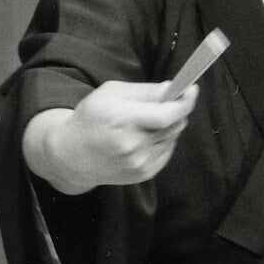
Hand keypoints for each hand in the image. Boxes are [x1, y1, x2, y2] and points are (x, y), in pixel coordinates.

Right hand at [23, 81, 198, 194]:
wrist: (71, 155)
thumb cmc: (91, 117)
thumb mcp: (112, 93)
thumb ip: (145, 91)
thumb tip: (174, 88)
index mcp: (121, 120)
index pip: (166, 115)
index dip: (184, 103)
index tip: (192, 89)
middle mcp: (131, 145)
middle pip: (174, 125)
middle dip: (177, 109)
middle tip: (169, 100)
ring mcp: (137, 163)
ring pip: (173, 137)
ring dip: (169, 125)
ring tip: (146, 121)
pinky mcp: (142, 175)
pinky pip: (167, 151)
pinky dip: (163, 140)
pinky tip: (144, 136)